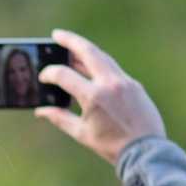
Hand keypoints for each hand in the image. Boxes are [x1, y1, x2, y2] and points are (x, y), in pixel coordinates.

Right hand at [34, 28, 166, 165]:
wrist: (145, 150)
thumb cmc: (111, 145)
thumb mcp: (81, 133)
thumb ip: (60, 118)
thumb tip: (41, 111)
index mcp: (93, 96)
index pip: (64, 75)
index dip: (50, 74)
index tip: (44, 77)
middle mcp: (109, 83)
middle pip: (87, 52)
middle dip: (71, 41)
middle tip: (57, 34)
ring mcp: (124, 81)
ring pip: (102, 57)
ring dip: (86, 50)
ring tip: (73, 47)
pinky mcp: (134, 84)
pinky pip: (113, 68)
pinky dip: (100, 64)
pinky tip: (92, 67)